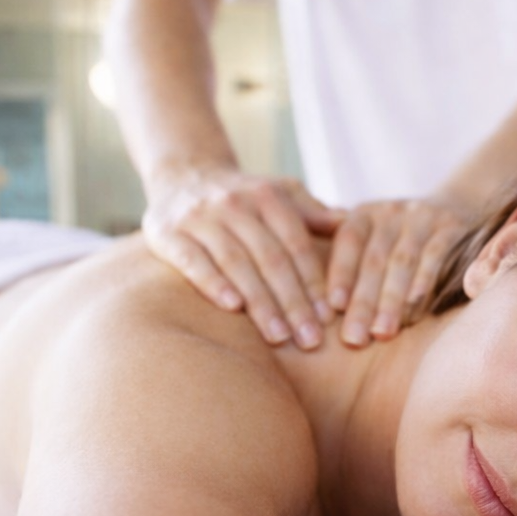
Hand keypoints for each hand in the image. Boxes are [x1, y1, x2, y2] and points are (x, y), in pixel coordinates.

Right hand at [143, 165, 343, 347]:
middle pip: (270, 258)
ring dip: (260, 302)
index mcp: (267, 196)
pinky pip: (191, 259)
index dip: (313, 281)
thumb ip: (313, 213)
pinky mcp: (166, 231)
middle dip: (293, 302)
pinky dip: (211, 282)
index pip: (296, 244)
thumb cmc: (245, 197)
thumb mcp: (281, 194)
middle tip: (310, 340)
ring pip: (235, 263)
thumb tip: (350, 223)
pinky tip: (232, 307)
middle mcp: (234, 203)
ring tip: (279, 337)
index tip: (328, 317)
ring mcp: (199, 216)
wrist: (183, 174)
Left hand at [326, 198, 471, 346]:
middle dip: (363, 301)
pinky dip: (424, 287)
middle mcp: (392, 212)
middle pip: (374, 259)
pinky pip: (436, 259)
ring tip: (381, 333)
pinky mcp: (453, 228)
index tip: (332, 307)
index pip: (348, 241)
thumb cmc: (402, 239)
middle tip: (353, 339)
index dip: (341, 273)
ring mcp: (424, 218)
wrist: (458, 207)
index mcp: (365, 215)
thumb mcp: (372, 236)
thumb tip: (302, 291)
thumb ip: (344, 258)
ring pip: (403, 262)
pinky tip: (414, 315)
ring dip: (392, 300)